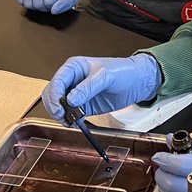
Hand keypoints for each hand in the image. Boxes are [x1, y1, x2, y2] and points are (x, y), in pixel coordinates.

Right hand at [16, 0, 78, 13]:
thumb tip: (54, 10)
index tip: (54, 3)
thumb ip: (66, 4)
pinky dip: (24, 0)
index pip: (49, 2)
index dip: (52, 7)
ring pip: (26, 1)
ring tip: (40, 1)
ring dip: (33, 5)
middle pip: (36, 2)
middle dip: (42, 7)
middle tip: (47, 3)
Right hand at [42, 54, 162, 120]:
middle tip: (63, 116)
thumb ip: (88, 88)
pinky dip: (70, 120)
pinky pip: (70, 114)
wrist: (138, 82)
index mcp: (74, 67)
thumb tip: (71, 99)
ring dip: (61, 115)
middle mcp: (73, 80)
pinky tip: (75, 123)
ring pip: (58, 106)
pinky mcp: (84, 106)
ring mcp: (77, 94)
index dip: (55, 95)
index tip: (60, 108)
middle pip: (53, 94)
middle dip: (55, 107)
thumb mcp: (106, 76)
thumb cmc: (124, 71)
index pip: (57, 81)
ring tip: (70, 121)